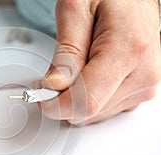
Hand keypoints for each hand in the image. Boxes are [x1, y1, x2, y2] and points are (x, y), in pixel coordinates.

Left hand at [34, 0, 160, 124]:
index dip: (58, 105)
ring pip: (94, 114)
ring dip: (76, 99)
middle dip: (63, 99)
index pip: (87, 100)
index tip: (41, 97)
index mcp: (128, 50)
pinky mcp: (139, 92)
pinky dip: (88, 98)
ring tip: (74, 70)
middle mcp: (143, 74)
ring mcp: (143, 86)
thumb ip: (66, 52)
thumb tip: (55, 86)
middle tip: (52, 77)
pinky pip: (104, 110)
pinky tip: (87, 77)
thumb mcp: (76, 11)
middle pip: (89, 110)